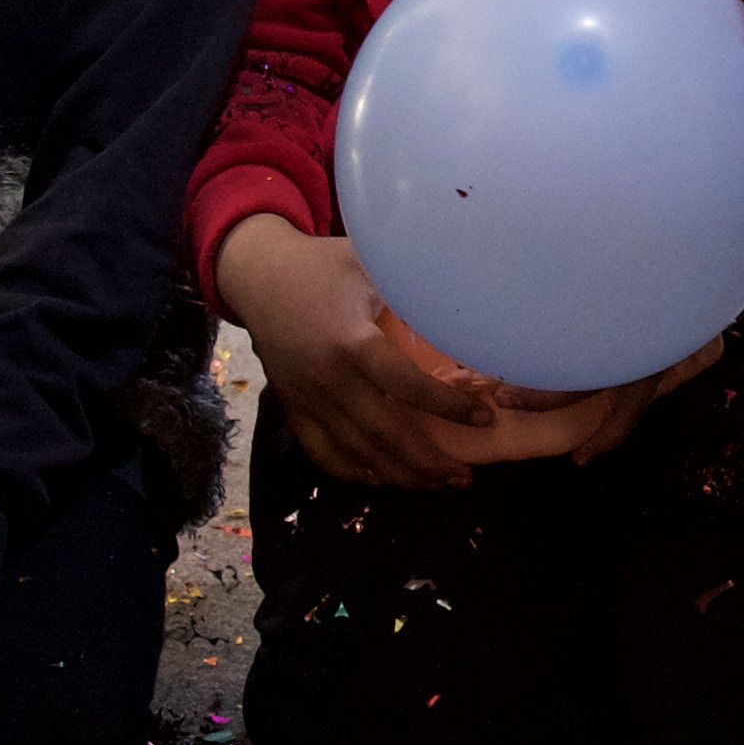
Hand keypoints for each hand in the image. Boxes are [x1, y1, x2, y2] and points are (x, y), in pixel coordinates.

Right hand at [220, 219, 654, 481]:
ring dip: (399, 474)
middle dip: (427, 462)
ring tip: (438, 482)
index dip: (447, 408)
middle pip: (382, 433)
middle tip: (464, 476)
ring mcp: (306, 398)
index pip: (405, 386)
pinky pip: (321, 452)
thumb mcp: (371, 262)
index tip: (485, 417)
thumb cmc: (323, 264)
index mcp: (352, 341)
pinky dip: (352, 471)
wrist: (258, 275)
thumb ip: (415, 283)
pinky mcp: (292, 407)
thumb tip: (473, 292)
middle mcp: (328, 377)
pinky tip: (382, 478)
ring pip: (355, 451)